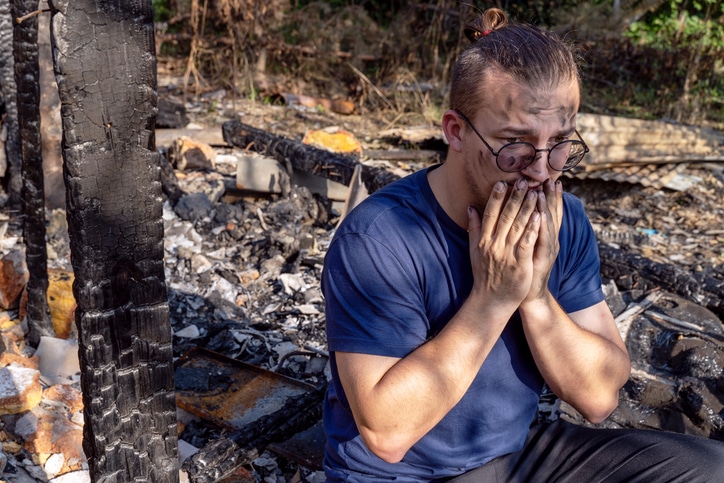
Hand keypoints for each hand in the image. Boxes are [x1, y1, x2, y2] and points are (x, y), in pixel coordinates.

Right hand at [467, 179, 540, 306]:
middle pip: (506, 216)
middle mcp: (493, 244)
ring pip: (518, 226)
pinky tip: (539, 216)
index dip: (497, 198)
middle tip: (524, 181)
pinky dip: (533, 229)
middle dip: (515, 197)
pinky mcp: (519, 263)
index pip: (490, 214)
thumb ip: (474, 228)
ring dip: (527, 208)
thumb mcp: (474, 251)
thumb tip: (470, 208)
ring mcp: (506, 254)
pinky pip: (526, 242)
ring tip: (536, 192)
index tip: (503, 182)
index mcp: (483, 240)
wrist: (491, 300)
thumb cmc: (484, 275)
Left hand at [524, 178, 562, 302]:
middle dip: (551, 197)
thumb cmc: (523, 270)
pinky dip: (541, 228)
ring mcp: (547, 250)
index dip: (549, 197)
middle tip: (551, 179)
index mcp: (543, 236)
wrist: (527, 295)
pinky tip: (540, 216)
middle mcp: (549, 241)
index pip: (548, 212)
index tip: (549, 180)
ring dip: (545, 208)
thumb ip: (522, 230)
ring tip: (542, 191)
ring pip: (548, 225)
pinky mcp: (542, 259)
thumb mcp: (524, 247)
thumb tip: (517, 213)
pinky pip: (542, 241)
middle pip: (551, 215)